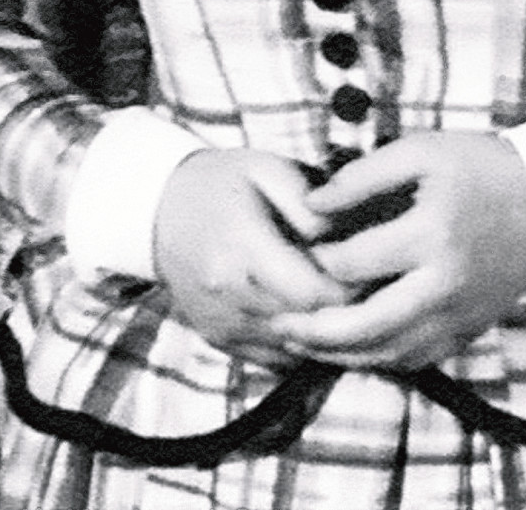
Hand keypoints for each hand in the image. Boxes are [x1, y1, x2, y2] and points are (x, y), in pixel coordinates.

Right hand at [154, 149, 352, 367]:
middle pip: (307, 323)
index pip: (312, 293)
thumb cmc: (225, 182)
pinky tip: (308, 311)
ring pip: (294, 345)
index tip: (365, 266)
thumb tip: (341, 237)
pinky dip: (298, 341)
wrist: (160, 209)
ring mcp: (222, 323)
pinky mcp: (219, 339)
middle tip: (359, 282)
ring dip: (321, 328)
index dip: (347, 286)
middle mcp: (229, 294)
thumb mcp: (267, 168)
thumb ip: (308, 200)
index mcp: (241, 247)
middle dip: (341, 308)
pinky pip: (274, 357)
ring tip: (336, 295)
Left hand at [270, 133, 525, 370]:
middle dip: (315, 331)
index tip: (298, 249)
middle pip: (366, 326)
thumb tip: (312, 205)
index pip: (354, 262)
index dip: (317, 259)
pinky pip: (415, 360)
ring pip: (388, 354)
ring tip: (301, 343)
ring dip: (339, 355)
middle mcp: (445, 285)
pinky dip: (377, 361)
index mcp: (431, 235)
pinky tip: (349, 350)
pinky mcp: (468, 330)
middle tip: (278, 322)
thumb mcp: (421, 152)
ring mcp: (459, 315)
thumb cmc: (478, 168)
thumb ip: (362, 176)